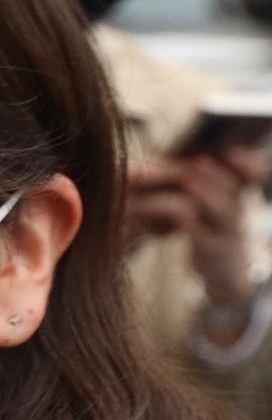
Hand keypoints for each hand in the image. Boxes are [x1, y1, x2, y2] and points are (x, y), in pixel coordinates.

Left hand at [127, 151, 263, 308]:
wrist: (221, 269)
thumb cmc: (207, 227)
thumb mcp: (207, 203)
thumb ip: (194, 181)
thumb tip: (165, 160)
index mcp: (235, 192)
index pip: (254, 172)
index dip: (247, 162)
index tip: (232, 150)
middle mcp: (237, 209)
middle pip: (231, 187)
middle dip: (211, 174)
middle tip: (195, 162)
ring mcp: (228, 231)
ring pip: (224, 210)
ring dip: (204, 194)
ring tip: (187, 181)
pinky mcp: (215, 251)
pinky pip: (208, 239)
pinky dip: (195, 228)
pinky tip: (182, 219)